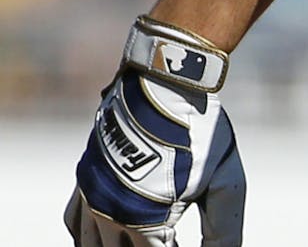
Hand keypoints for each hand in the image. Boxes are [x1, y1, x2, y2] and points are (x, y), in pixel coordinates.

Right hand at [64, 16, 244, 245]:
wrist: (163, 85)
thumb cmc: (199, 133)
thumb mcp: (224, 180)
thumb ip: (225, 226)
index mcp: (146, 220)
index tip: (187, 243)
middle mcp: (112, 214)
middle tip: (168, 238)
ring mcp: (93, 196)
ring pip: (91, 246)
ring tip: (138, 242)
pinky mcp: (85, 178)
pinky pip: (74, 221)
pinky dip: (87, 235)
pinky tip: (107, 235)